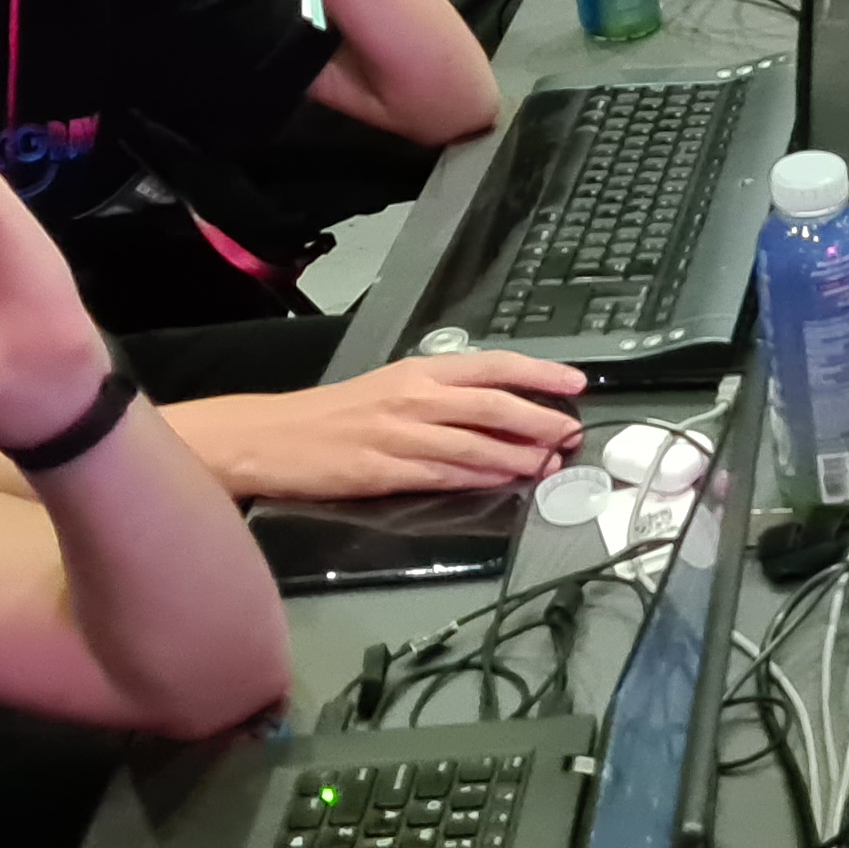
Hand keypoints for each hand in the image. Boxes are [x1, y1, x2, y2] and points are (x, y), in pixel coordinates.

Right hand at [168, 349, 589, 501]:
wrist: (271, 437)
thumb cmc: (334, 414)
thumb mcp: (391, 387)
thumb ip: (441, 397)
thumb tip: (500, 411)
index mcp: (418, 371)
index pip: (492, 365)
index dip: (539, 374)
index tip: (576, 383)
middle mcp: (414, 397)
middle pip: (493, 405)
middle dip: (540, 419)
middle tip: (571, 432)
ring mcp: (400, 434)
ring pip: (475, 443)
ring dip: (519, 455)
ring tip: (550, 463)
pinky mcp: (384, 471)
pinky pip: (444, 474)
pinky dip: (480, 477)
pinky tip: (505, 482)